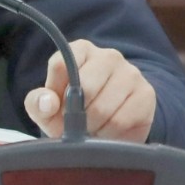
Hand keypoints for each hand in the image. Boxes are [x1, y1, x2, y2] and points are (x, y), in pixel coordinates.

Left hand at [25, 40, 156, 143]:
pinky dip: (109, 134)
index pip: (60, 65)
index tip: (57, 109)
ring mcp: (130, 73)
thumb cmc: (76, 112)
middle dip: (75, 116)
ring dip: (92, 128)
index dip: (55, 95)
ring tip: (93, 129)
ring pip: (102, 108)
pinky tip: (109, 132)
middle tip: (76, 125)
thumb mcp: (49, 110)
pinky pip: (121, 121)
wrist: (113, 125)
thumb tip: (49, 102)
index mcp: (81, 50)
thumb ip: (38, 103)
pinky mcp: (146, 94)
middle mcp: (108, 56)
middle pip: (83, 87)